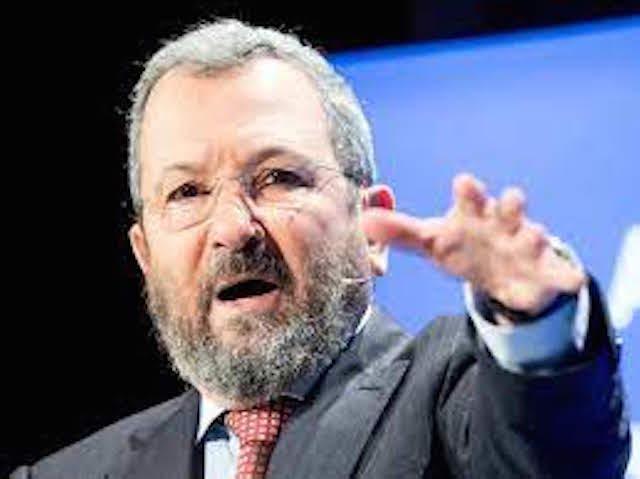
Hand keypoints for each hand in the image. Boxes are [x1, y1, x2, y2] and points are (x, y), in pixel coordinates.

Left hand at [361, 173, 585, 320]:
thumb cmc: (462, 247)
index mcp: (473, 214)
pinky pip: (558, 273)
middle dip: (510, 204)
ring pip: (534, 235)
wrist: (499, 271)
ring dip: (535, 235)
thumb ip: (400, 233)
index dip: (469, 190)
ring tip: (534, 235)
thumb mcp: (432, 241)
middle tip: (511, 200)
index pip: (470, 197)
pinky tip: (570, 280)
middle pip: (509, 208)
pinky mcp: (542, 271)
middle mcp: (502, 223)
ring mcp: (525, 245)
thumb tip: (363, 221)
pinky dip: (565, 276)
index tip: (464, 182)